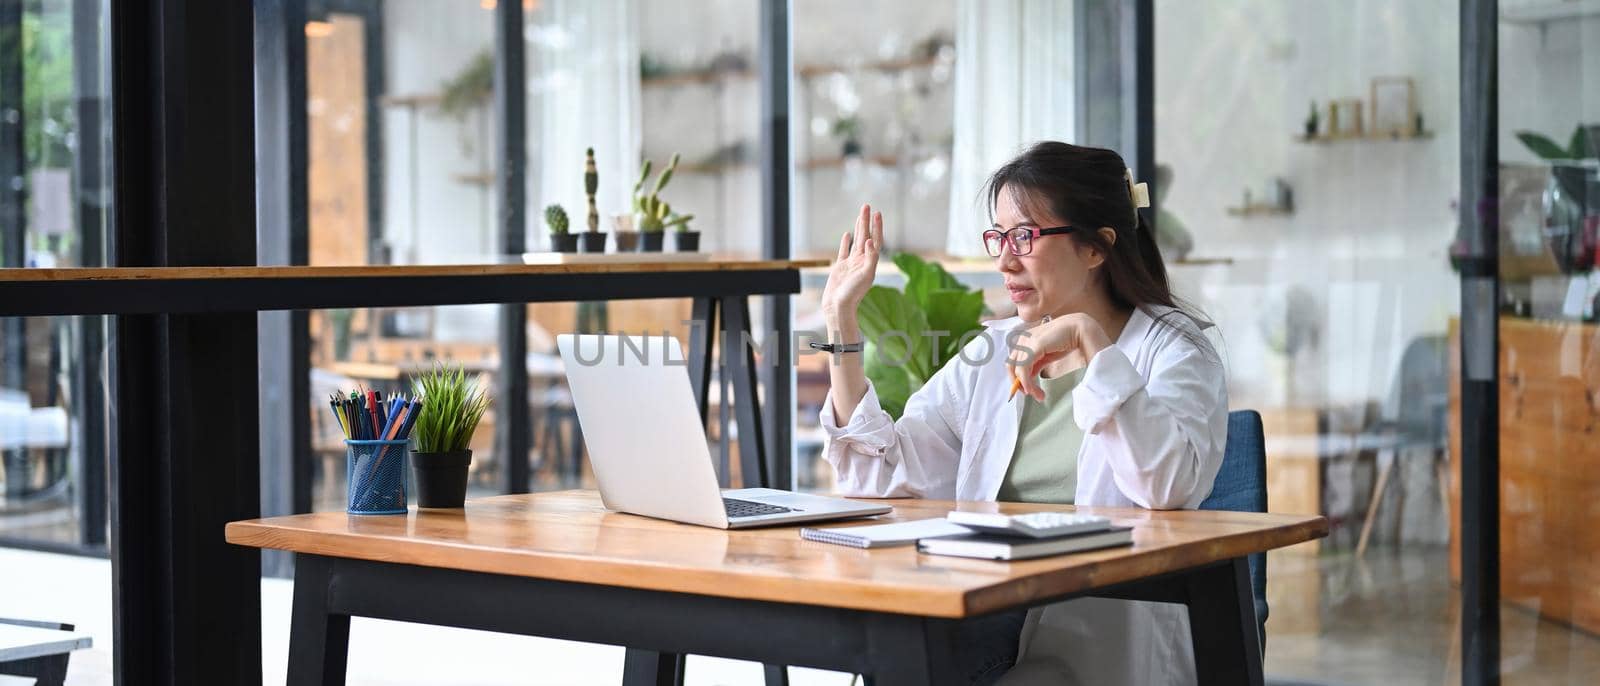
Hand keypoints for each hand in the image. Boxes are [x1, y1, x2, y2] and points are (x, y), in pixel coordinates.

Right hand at [819, 204, 882, 327]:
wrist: (838, 307)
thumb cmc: (853, 294)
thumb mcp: (865, 275)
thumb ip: (870, 258)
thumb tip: (869, 241)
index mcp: (870, 262)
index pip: (875, 240)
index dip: (877, 226)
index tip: (877, 213)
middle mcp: (862, 261)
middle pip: (866, 236)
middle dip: (866, 221)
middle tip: (866, 206)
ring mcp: (851, 264)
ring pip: (856, 241)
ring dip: (858, 228)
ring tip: (860, 215)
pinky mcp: (841, 267)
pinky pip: (844, 251)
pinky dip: (846, 242)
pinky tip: (847, 234)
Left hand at [1006, 313, 1112, 401]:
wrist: (1078, 330)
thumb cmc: (1064, 341)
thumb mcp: (1046, 357)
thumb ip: (1035, 365)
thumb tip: (1026, 378)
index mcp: (1024, 340)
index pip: (1013, 362)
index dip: (1016, 378)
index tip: (1025, 391)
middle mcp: (1022, 340)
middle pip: (1011, 366)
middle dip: (1019, 384)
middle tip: (1032, 395)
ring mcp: (1026, 342)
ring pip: (1017, 369)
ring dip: (1026, 386)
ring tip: (1038, 395)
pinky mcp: (1033, 346)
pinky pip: (1024, 368)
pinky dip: (1026, 381)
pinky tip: (1033, 390)